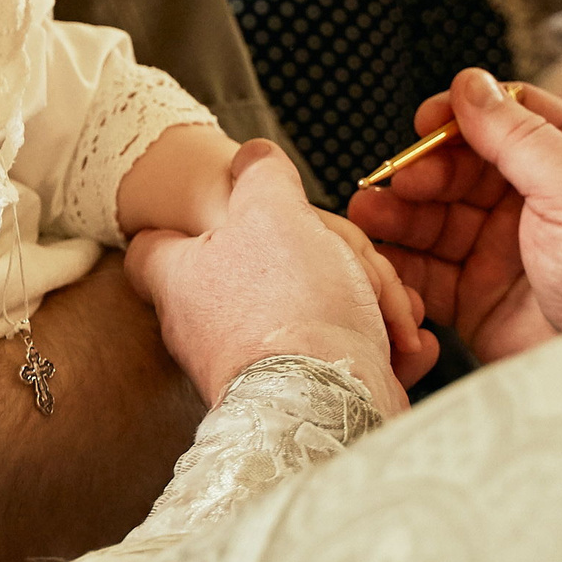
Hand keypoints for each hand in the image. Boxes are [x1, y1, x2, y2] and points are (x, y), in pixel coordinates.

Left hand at [125, 140, 416, 414]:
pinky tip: (410, 347)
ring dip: (363, 307)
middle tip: (356, 262)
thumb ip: (261, 176)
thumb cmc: (288, 305)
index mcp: (180, 280)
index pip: (151, 246)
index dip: (180, 221)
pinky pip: (341, 362)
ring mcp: (253, 367)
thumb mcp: (272, 210)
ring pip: (311, 317)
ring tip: (398, 310)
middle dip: (319, 262)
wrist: (325, 404)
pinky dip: (379, 351)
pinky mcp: (300, 400)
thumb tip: (253, 156)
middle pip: (257, 276)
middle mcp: (205, 329)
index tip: (220, 210)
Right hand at [348, 69, 561, 362]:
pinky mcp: (482, 303)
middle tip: (402, 180)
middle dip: (426, 169)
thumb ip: (518, 136)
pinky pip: (429, 274)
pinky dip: (401, 264)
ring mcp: (508, 255)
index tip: (426, 121)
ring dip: (401, 212)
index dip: (465, 114)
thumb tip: (470, 82)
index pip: (512, 119)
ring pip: (439, 219)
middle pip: (464, 168)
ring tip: (370, 212)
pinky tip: (383, 257)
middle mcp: (540, 206)